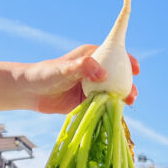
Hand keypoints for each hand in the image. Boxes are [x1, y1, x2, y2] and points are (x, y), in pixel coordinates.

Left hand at [23, 45, 139, 113]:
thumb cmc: (47, 74)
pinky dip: (111, 108)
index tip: (136, 68)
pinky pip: (103, 104)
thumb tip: (103, 74)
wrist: (32, 92)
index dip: (127, 60)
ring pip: (112, 91)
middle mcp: (94, 71)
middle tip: (133, 93)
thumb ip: (83, 67)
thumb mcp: (65, 68)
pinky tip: (117, 113)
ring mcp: (92, 87)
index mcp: (92, 56)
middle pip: (117, 75)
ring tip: (128, 102)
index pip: (114, 55)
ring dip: (122, 97)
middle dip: (128, 83)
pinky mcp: (88, 102)